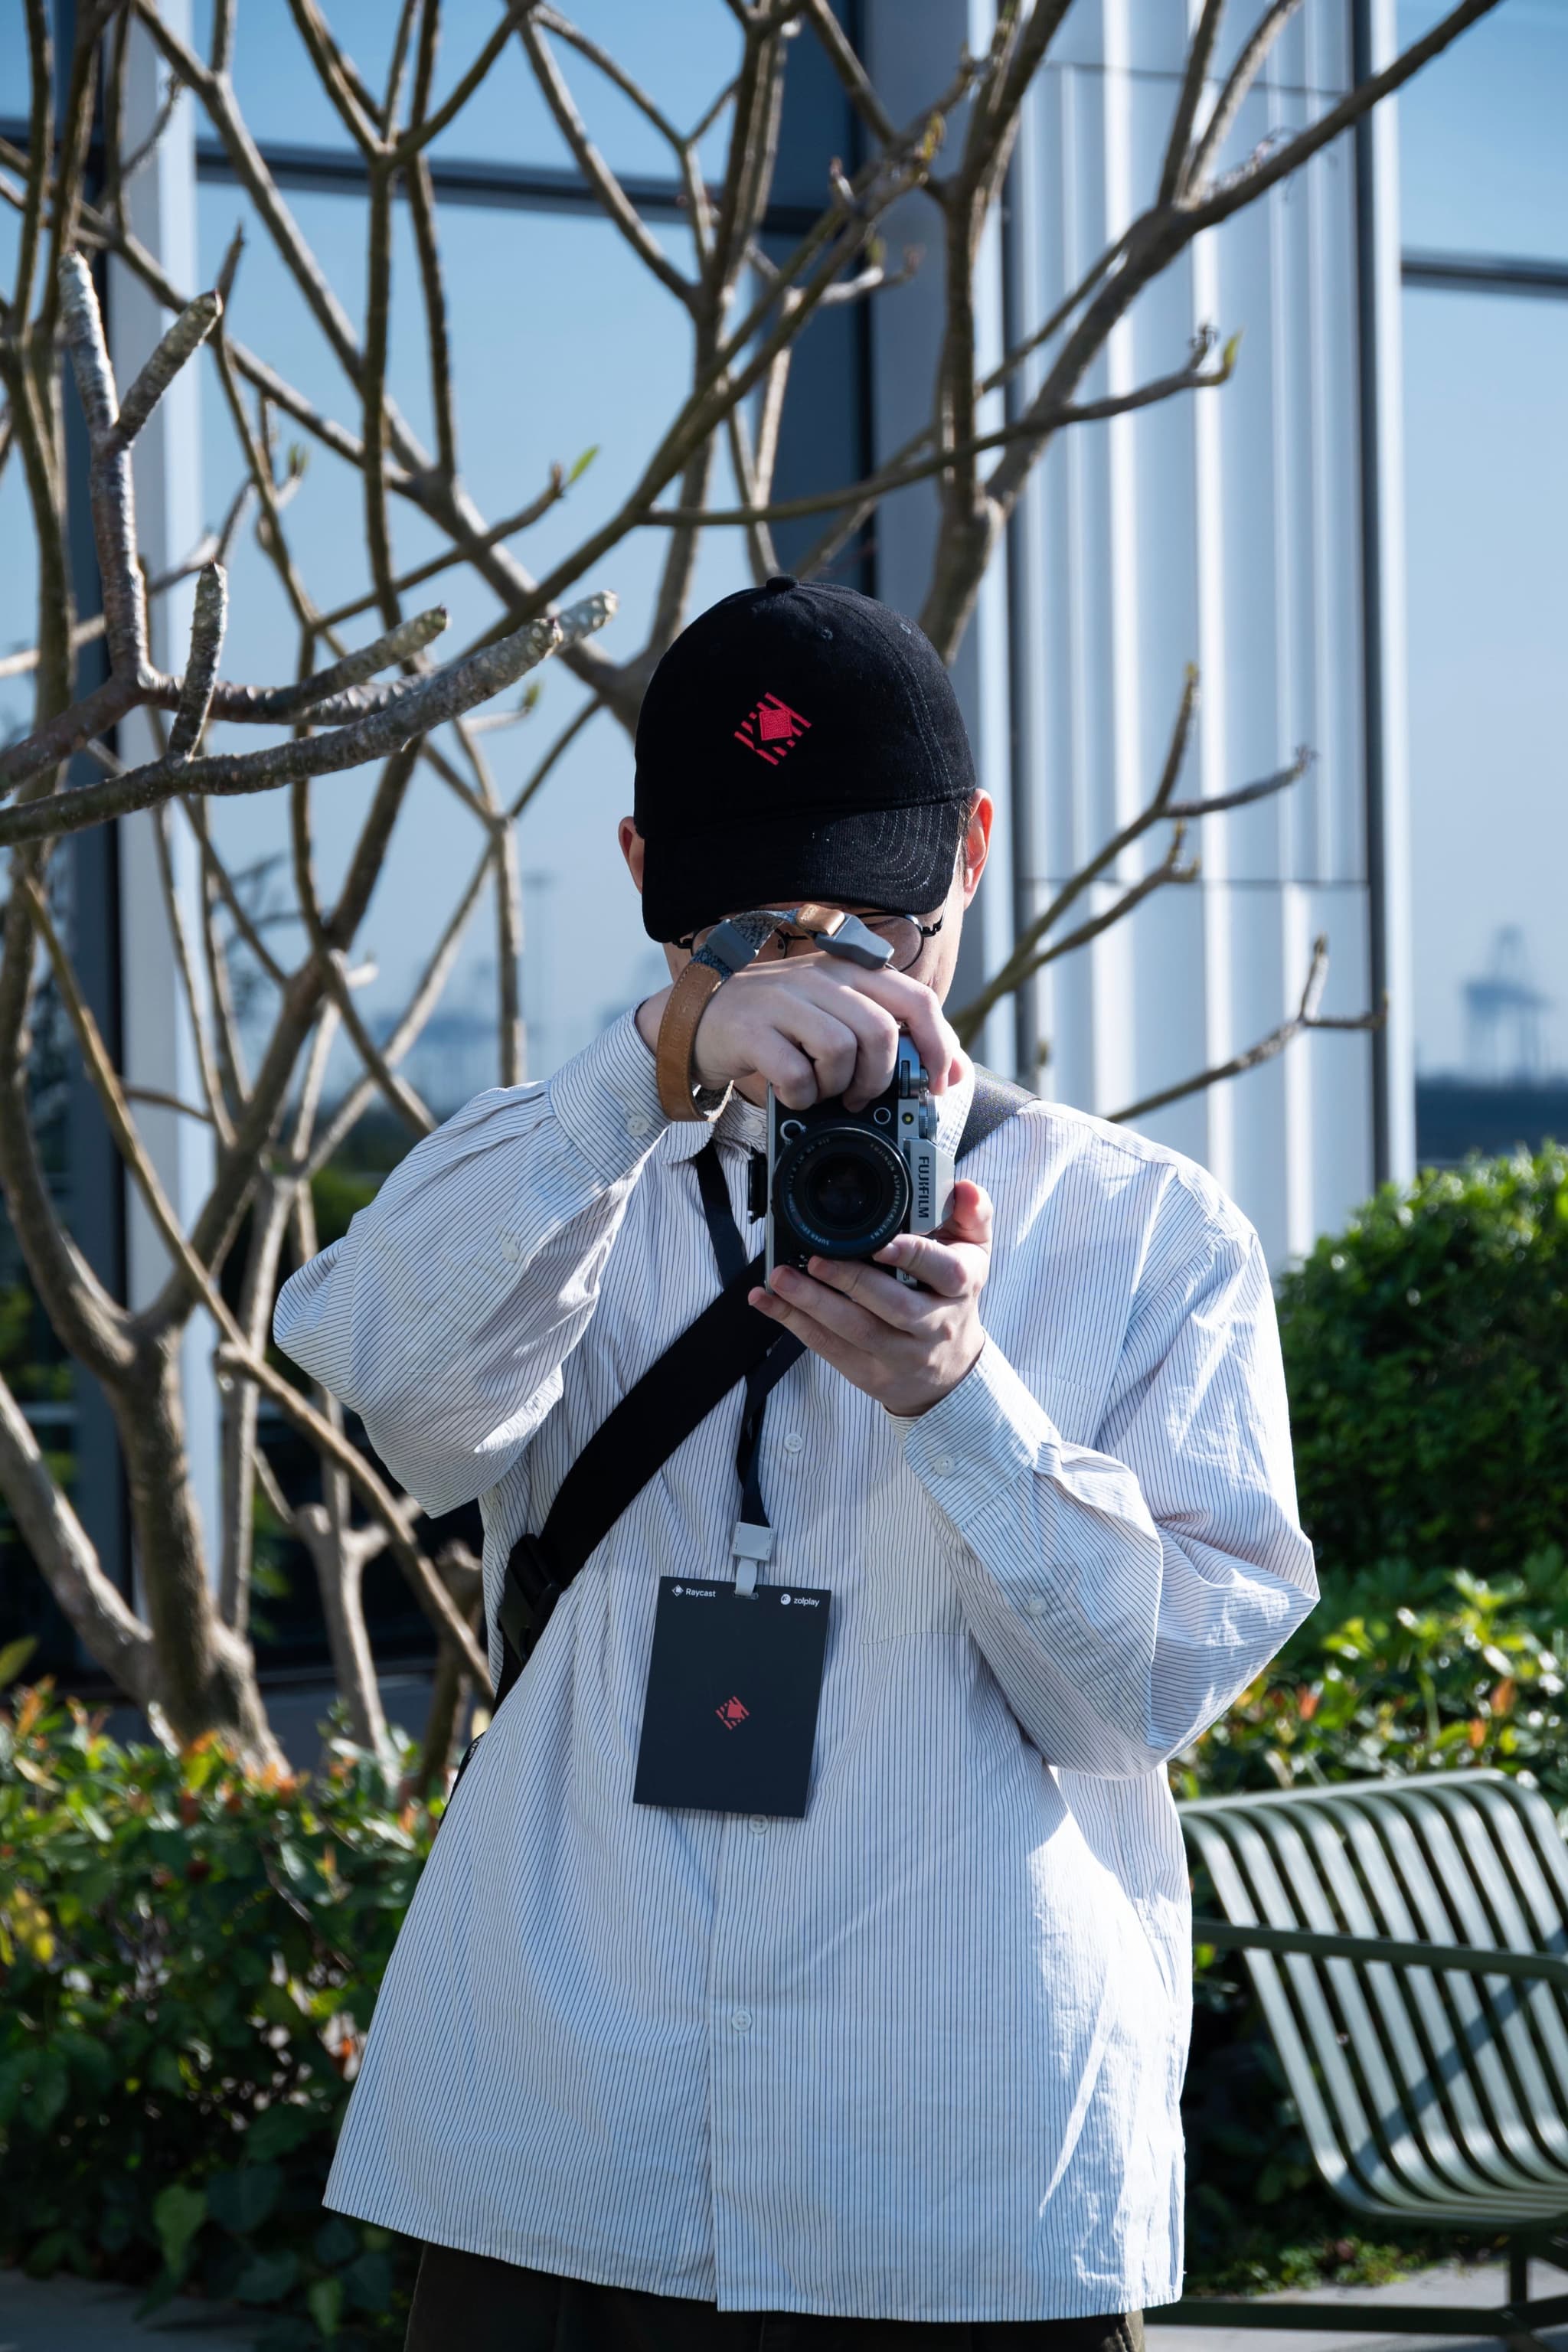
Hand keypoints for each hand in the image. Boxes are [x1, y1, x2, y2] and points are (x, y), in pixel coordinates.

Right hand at [638, 959, 963, 1111]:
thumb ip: (880, 1029)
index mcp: (850, 969)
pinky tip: (794, 1094)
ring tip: (824, 1091)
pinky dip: (801, 1095)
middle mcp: (820, 976)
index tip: (938, 1083)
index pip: (917, 999)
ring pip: (841, 1050)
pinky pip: (796, 1072)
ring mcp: (784, 999)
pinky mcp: (752, 1029)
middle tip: (863, 1096)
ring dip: (839, 1086)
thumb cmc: (775, 1024)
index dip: (938, 1046)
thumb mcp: (831, 1012)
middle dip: (881, 1077)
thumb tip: (945, 1069)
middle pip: (881, 1031)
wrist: (698, 1021)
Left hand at [749, 1179, 992, 1415]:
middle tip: (815, 1259)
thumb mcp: (974, 1255)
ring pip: (855, 1331)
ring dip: (812, 1304)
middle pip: (893, 1306)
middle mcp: (934, 1325)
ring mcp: (900, 1354)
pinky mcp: (869, 1372)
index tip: (883, 1244)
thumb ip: (973, 1216)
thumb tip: (966, 1187)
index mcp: (960, 1288)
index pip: (943, 1272)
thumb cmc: (953, 1300)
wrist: (951, 1372)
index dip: (913, 1257)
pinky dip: (793, 1324)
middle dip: (850, 1282)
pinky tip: (768, 1302)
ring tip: (781, 1277)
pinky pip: (828, 1347)